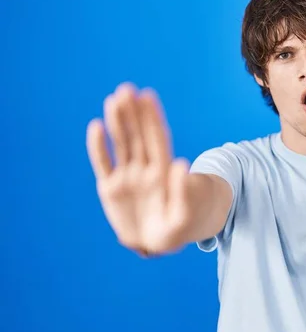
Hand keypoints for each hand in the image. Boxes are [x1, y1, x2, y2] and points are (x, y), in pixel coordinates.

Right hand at [86, 83, 193, 255]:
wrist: (159, 242)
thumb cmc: (177, 228)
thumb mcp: (184, 214)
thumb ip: (182, 190)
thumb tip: (180, 162)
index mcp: (162, 173)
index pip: (157, 139)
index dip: (152, 119)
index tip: (148, 97)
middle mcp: (144, 169)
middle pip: (138, 136)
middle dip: (133, 114)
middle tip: (127, 89)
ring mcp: (126, 177)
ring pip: (121, 144)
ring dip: (117, 122)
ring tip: (113, 99)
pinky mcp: (110, 189)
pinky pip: (103, 164)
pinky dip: (98, 147)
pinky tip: (96, 127)